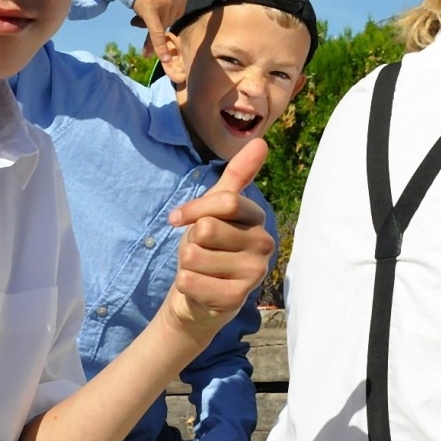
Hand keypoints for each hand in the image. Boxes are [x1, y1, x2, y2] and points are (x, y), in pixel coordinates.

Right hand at [135, 0, 200, 74]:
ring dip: (149, 26)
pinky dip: (159, 47)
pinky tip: (163, 59)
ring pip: (161, 24)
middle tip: (143, 9)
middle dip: (158, 17)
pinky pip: (157, 32)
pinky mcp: (150, 11)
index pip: (179, 7)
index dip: (166, 8)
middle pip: (171, 17)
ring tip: (138, 21)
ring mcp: (165, 3)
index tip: (154, 3)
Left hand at [160, 139, 273, 336]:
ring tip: (200, 271)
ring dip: (186, 265)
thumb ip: (238, 175)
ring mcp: (254, 273)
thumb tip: (260, 141)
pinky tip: (199, 289)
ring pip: (195, 256)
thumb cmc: (206, 248)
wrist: (196, 297)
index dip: (193, 209)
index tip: (176, 219)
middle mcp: (264, 244)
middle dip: (190, 241)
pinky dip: (185, 284)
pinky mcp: (237, 299)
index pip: (224, 201)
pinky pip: (191, 281)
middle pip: (207, 229)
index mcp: (258, 218)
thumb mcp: (215, 208)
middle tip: (200, 252)